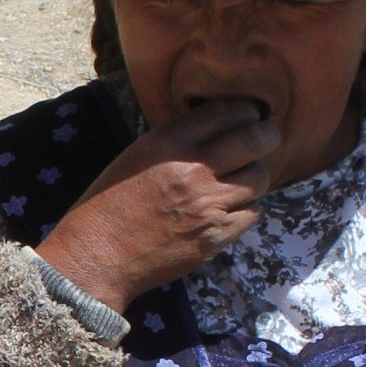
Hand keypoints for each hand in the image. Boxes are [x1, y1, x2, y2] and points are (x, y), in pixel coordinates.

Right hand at [35, 101, 276, 310]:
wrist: (98, 257)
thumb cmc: (108, 206)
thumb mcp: (135, 158)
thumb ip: (174, 142)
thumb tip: (214, 132)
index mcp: (167, 144)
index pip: (225, 113)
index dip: (246, 110)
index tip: (250, 114)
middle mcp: (192, 169)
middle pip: (254, 141)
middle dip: (267, 136)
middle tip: (267, 138)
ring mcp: (207, 205)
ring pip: (259, 179)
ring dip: (255, 176)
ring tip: (245, 179)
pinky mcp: (215, 236)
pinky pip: (252, 214)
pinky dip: (246, 209)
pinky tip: (232, 209)